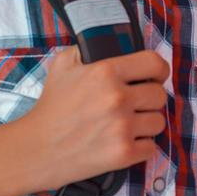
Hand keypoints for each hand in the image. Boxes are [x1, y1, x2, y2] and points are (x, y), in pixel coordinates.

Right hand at [0, 48, 168, 195]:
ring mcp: (122, 127)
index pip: (155, 63)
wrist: (36, 149)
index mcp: (105, 72)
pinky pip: (152, 146)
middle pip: (160, 95)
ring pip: (159, 122)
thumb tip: (111, 42)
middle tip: (133, 105)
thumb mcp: (63, 65)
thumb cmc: (51, 107)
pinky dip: (141, 146)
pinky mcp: (124, 153)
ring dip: (146, 123)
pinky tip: (123, 142)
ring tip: (126, 124)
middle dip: (149, 99)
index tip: (154, 77)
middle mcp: (117, 98)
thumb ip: (89, 49)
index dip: (158, 71)